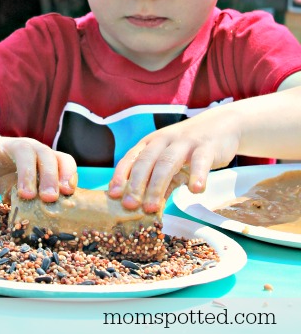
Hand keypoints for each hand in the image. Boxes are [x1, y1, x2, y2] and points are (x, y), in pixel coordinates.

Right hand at [0, 127, 76, 202]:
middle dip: (50, 177)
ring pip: (23, 150)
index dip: (68, 174)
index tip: (68, 192)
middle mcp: (30, 148)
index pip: (63, 160)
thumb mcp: (27, 186)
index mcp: (43, 158)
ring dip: (27, 172)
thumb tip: (56, 220)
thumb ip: (40, 196)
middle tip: (49, 198)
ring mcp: (9, 146)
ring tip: (26, 194)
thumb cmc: (8, 175)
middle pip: (46, 156)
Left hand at [107, 107, 240, 211]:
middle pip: (146, 162)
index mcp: (150, 143)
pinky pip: (200, 161)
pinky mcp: (206, 147)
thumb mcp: (171, 161)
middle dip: (135, 184)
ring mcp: (184, 142)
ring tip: (151, 207)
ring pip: (167, 163)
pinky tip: (195, 190)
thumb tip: (148, 208)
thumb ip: (160, 182)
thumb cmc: (189, 147)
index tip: (112, 194)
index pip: (131, 158)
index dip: (120, 175)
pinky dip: (198, 175)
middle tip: (129, 205)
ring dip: (157, 185)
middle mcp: (163, 140)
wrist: (221, 125)